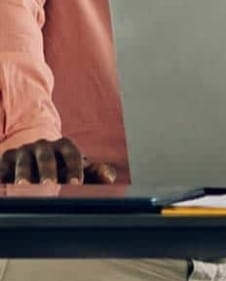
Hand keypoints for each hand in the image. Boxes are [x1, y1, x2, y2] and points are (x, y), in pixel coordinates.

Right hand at [0, 137, 116, 183]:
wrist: (37, 156)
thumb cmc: (64, 166)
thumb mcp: (81, 166)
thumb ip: (97, 171)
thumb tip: (109, 178)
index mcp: (65, 145)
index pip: (72, 154)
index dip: (74, 168)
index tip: (76, 183)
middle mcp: (44, 145)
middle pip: (47, 157)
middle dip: (48, 171)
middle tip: (50, 185)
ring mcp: (24, 151)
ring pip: (24, 162)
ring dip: (24, 173)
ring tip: (23, 186)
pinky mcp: (7, 158)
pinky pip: (3, 166)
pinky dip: (3, 174)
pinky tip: (3, 183)